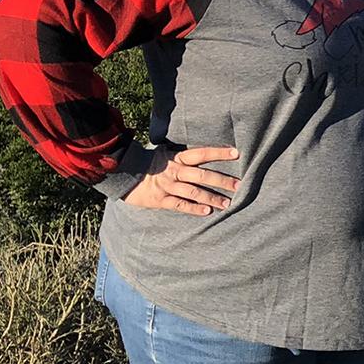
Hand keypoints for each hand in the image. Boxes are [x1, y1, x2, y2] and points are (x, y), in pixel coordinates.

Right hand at [122, 146, 240, 215]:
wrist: (124, 174)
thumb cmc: (150, 164)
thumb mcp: (165, 154)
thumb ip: (183, 155)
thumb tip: (205, 152)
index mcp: (177, 158)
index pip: (201, 153)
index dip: (218, 153)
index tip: (236, 153)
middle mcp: (174, 171)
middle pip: (201, 175)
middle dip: (221, 181)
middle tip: (239, 185)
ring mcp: (167, 186)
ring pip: (193, 192)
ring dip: (212, 198)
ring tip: (227, 203)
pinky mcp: (160, 200)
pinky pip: (180, 205)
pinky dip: (194, 209)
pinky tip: (207, 212)